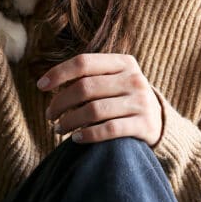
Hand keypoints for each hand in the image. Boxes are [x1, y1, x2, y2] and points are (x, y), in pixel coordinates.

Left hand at [37, 53, 162, 146]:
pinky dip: (88, 135)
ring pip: (94, 110)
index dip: (59, 73)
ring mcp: (141, 102)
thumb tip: (48, 83)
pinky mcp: (144, 125)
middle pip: (85, 88)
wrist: (159, 122)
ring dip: (69, 121)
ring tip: (60, 129)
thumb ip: (88, 77)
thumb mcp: (113, 80)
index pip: (84, 62)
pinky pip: (109, 129)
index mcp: (124, 62)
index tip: (41, 86)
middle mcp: (134, 79)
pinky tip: (76, 139)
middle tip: (50, 116)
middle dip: (61, 103)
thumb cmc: (123, 99)